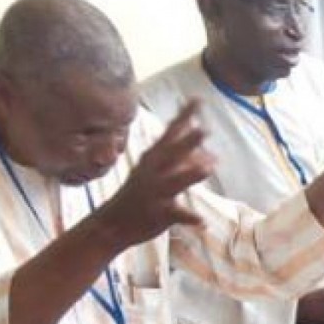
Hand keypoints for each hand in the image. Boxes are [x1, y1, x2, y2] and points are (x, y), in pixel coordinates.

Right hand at [92, 102, 211, 246]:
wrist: (113, 223)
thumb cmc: (141, 192)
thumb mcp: (157, 170)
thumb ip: (182, 160)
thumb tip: (211, 154)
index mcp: (154, 158)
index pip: (171, 133)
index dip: (184, 117)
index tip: (198, 100)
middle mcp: (154, 171)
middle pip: (172, 154)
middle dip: (187, 142)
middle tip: (205, 129)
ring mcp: (155, 191)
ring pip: (175, 181)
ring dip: (191, 174)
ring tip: (208, 168)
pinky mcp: (158, 213)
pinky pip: (176, 215)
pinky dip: (189, 218)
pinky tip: (203, 222)